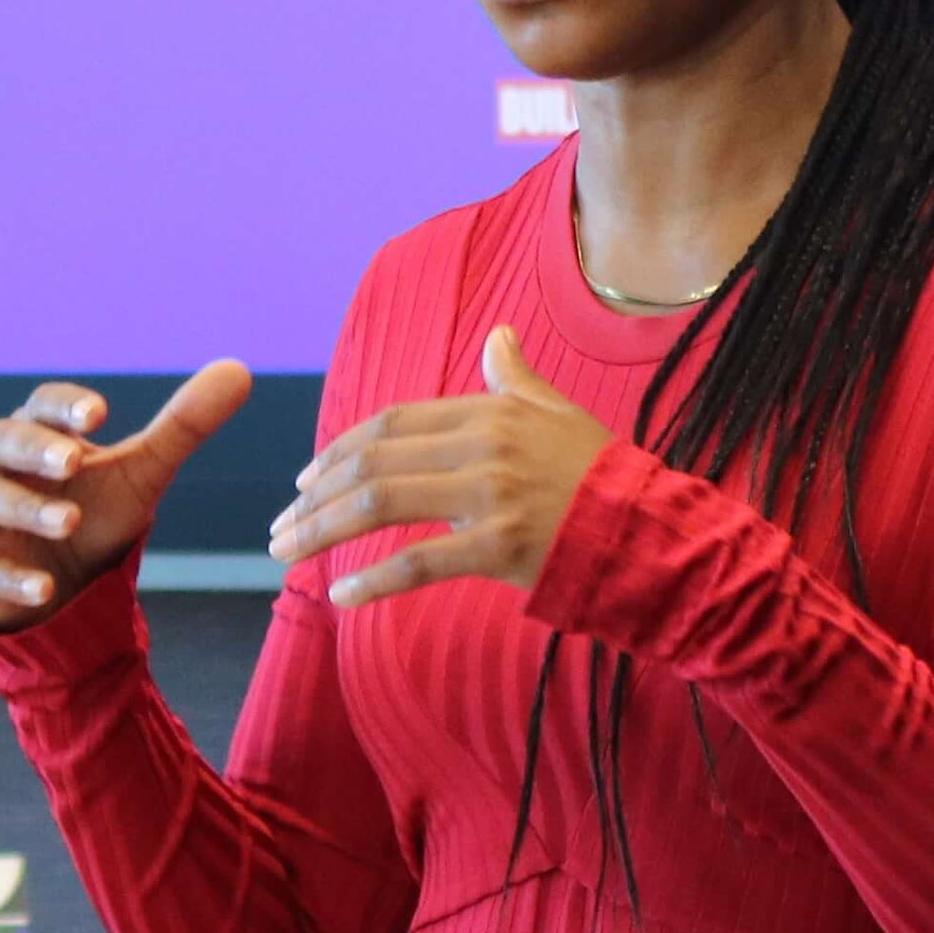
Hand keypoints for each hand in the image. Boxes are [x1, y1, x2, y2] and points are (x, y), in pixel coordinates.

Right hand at [0, 360, 253, 626]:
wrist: (61, 585)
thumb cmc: (95, 514)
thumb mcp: (143, 473)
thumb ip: (184, 426)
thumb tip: (240, 370)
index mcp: (41, 434)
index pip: (43, 406)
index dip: (66, 408)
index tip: (99, 415)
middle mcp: (2, 467)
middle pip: (6, 443)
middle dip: (38, 450)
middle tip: (74, 461)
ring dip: (28, 511)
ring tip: (70, 523)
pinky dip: (12, 577)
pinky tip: (44, 588)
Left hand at [268, 328, 610, 608]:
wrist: (653, 532)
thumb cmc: (603, 477)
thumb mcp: (559, 415)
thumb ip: (516, 379)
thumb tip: (497, 335)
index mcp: (489, 412)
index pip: (392, 423)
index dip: (340, 450)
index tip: (306, 480)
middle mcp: (484, 446)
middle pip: (375, 462)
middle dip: (316, 496)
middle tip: (280, 527)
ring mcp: (492, 495)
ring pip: (384, 503)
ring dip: (325, 530)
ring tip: (288, 554)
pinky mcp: (501, 546)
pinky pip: (422, 562)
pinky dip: (375, 580)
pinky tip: (342, 596)